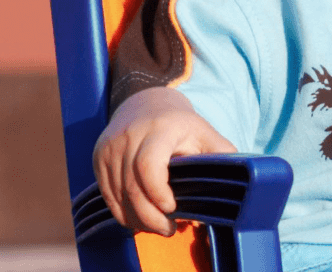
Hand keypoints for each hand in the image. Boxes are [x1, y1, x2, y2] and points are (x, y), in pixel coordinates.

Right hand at [93, 87, 235, 235]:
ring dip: (136, 218)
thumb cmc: (182, 125)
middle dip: (150, 216)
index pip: (148, 165)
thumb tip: (234, 185)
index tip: (173, 209)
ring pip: (117, 194)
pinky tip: (139, 219)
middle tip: (169, 230)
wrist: (146, 102)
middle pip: (132, 186)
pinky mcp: (98, 157)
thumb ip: (222, 156)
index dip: (158, 193)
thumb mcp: (206, 133)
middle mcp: (130, 136)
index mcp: (160, 128)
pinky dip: (122, 212)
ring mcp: (110, 147)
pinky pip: (106, 194)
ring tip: (157, 226)